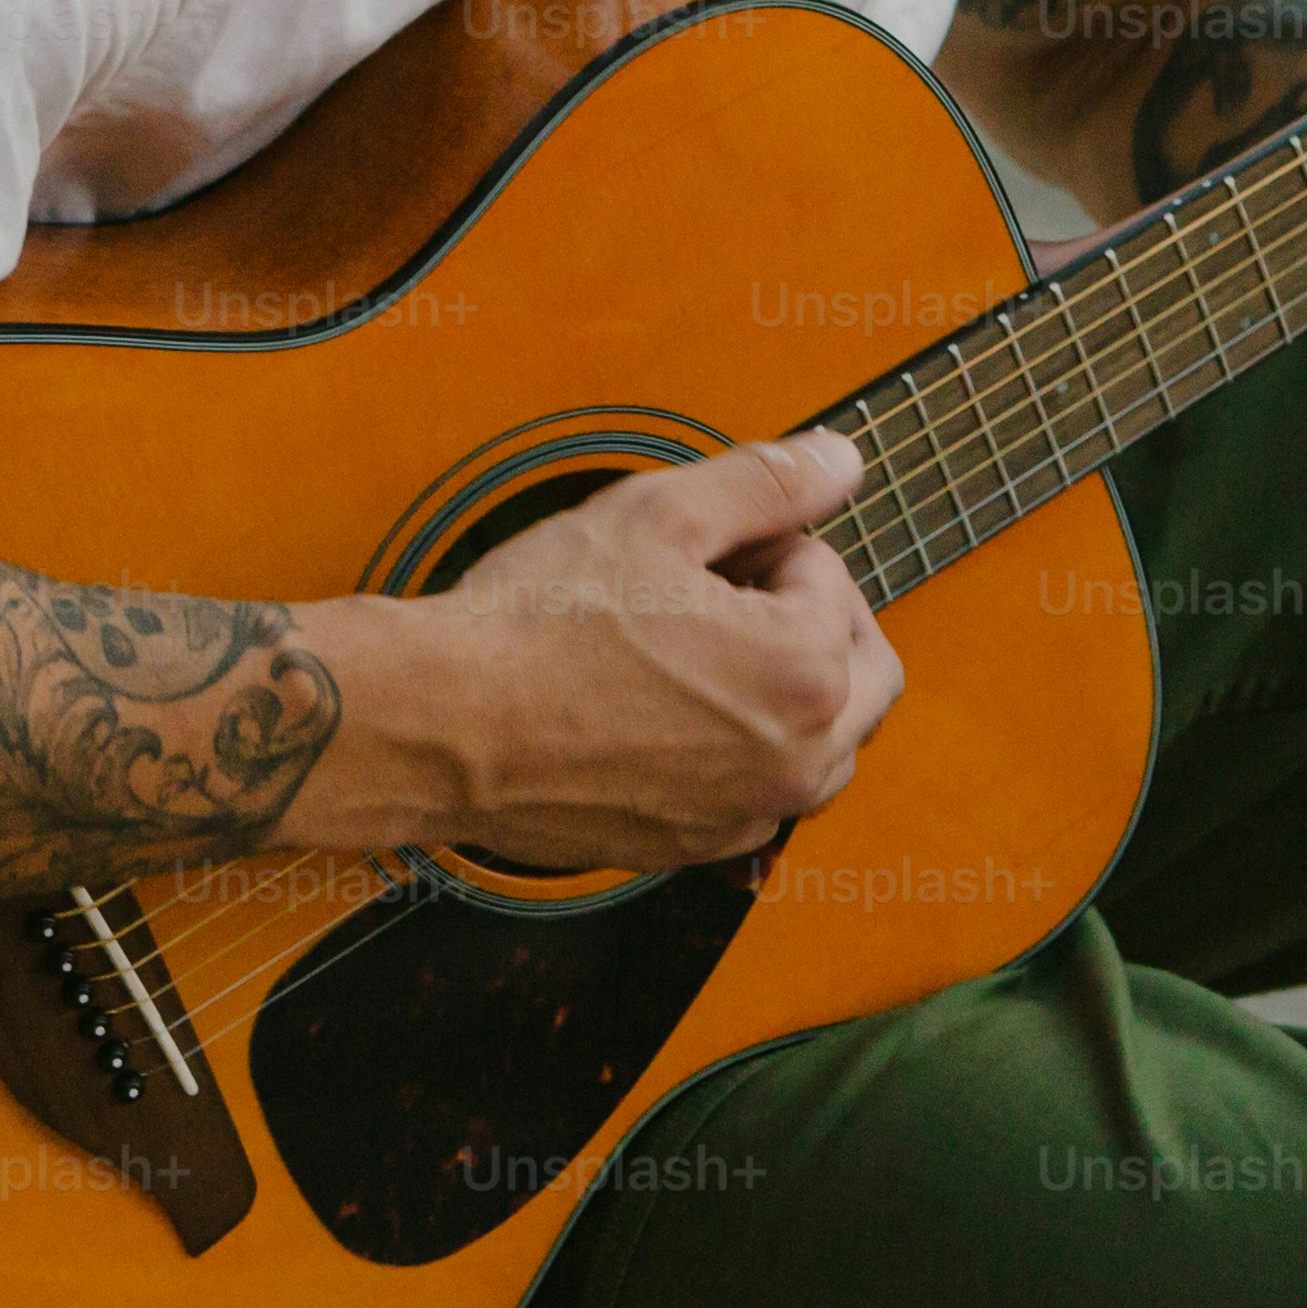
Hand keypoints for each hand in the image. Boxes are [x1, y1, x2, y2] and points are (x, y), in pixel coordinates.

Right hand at [404, 431, 906, 872]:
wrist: (443, 723)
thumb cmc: (538, 621)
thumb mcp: (658, 514)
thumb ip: (768, 483)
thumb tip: (843, 459)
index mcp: (804, 671)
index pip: (831, 580)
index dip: (765, 547)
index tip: (697, 553)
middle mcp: (796, 759)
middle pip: (863, 671)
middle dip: (810, 619)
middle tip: (720, 592)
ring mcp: (748, 813)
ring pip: (823, 743)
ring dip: (790, 691)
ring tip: (694, 652)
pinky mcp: (698, 848)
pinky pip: (760, 795)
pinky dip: (741, 750)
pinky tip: (666, 713)